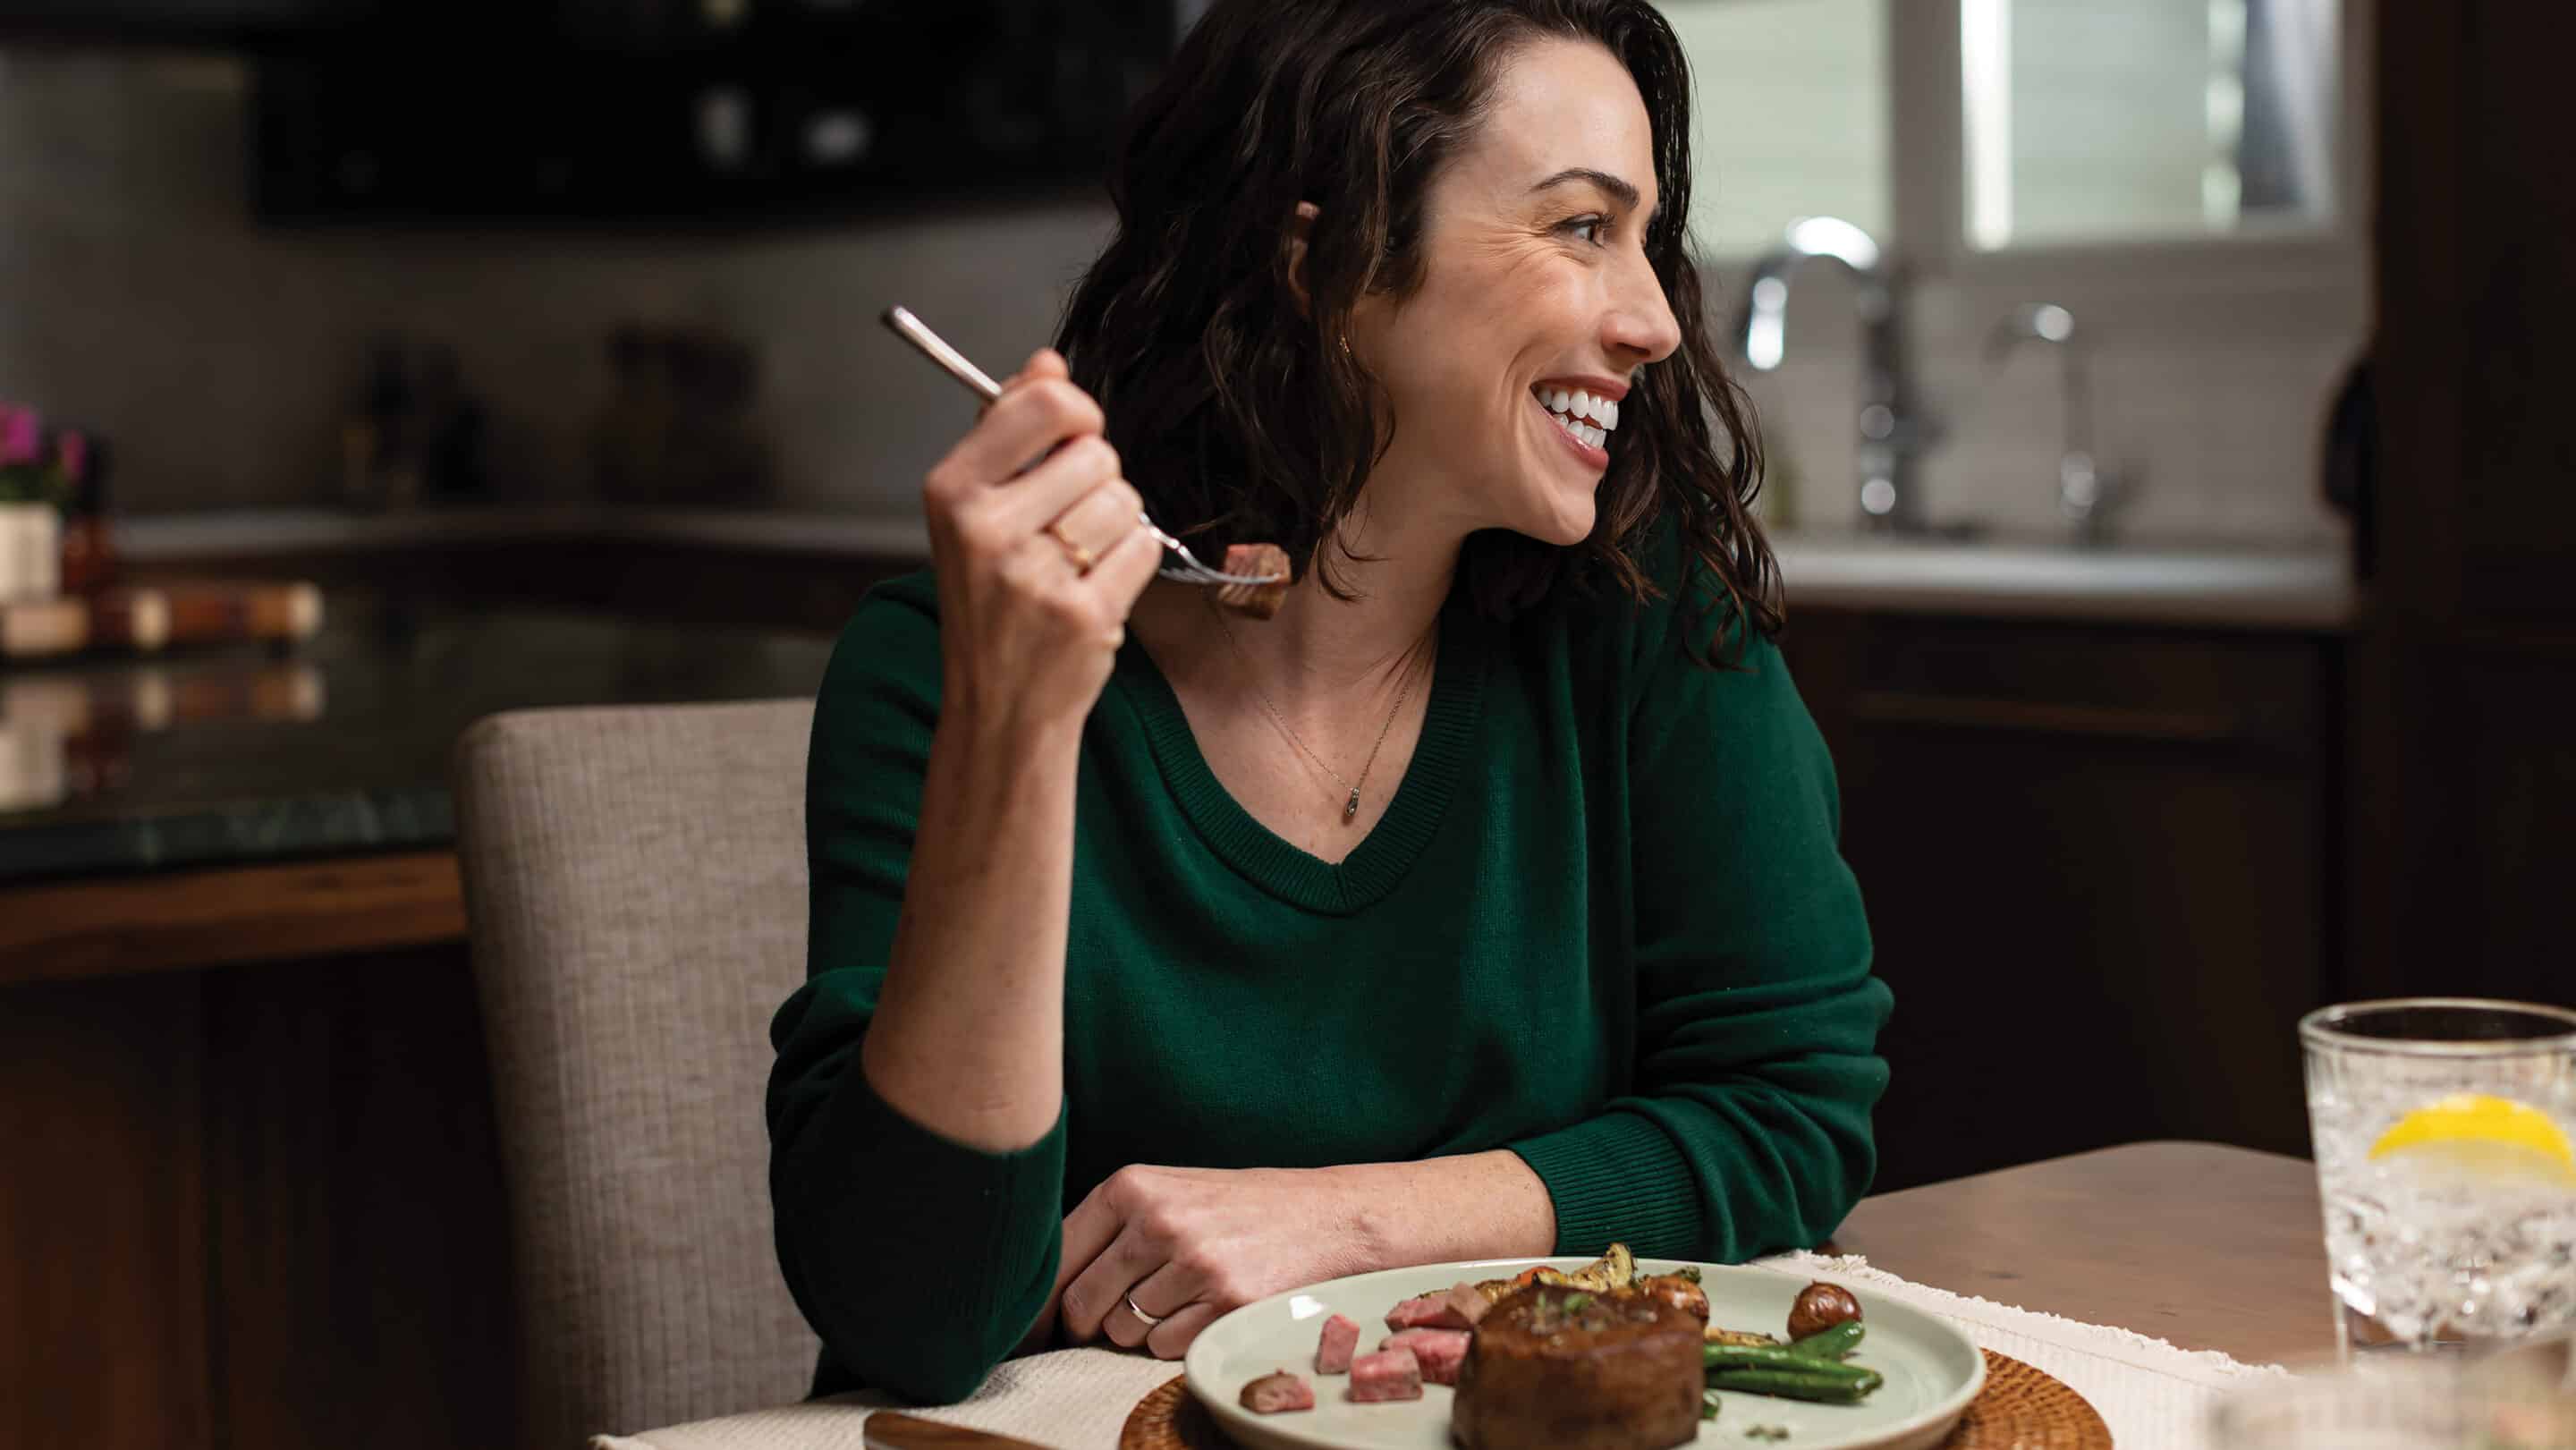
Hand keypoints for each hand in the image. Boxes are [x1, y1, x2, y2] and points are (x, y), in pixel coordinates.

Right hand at [923, 349, 1161, 735]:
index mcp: (951, 490)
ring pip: (1126, 499)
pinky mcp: (1083, 614)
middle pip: (1095, 453)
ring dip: (1116, 527)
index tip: (1073, 437)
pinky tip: (1095, 591)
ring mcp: (1034, 575)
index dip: (1076, 413)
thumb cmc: (990, 604)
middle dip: (1096, 483)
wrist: (997, 709)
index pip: (1043, 403)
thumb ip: (1009, 429)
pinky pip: (1144, 546)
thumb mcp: (976, 511)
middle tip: (1064, 528)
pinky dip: (1132, 565)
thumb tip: (1047, 361)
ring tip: (1077, 563)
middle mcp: (985, 529)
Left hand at [1051, 1165, 1373, 1358]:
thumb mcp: (1169, 1192)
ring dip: (1141, 1329)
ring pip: (1123, 1331)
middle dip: (1091, 1323)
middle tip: (1119, 1314)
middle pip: (1081, 1303)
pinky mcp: (1225, 1302)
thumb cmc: (1237, 1208)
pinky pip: (1165, 1348)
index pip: (1055, 1259)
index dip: (1042, 1302)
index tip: (1041, 1326)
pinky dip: (1177, 1341)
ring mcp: (1193, 1262)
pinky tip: (1205, 1308)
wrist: (1325, 1216)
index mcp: (1133, 1185)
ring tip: (1180, 1297)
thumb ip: (1108, 1229)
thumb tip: (1041, 1296)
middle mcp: (1159, 1220)